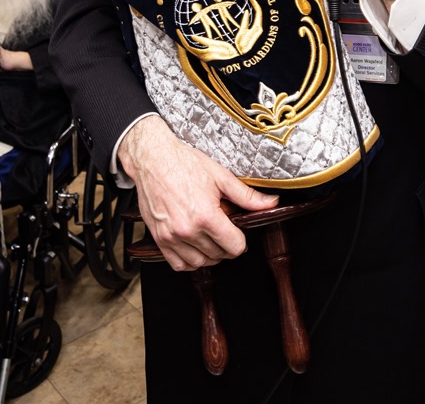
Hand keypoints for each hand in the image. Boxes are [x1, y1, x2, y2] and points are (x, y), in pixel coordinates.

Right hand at [119, 117, 277, 270]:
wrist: (153, 159)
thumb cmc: (185, 164)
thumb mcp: (221, 176)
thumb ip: (247, 196)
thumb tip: (271, 203)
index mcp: (206, 216)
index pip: (235, 246)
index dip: (241, 240)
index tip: (238, 231)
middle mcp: (188, 230)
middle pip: (219, 255)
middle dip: (226, 245)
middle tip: (224, 229)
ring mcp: (171, 236)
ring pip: (200, 263)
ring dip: (210, 255)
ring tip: (210, 237)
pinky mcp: (159, 238)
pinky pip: (178, 264)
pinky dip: (190, 262)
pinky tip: (195, 247)